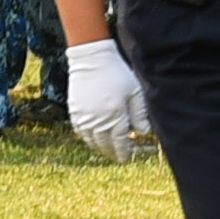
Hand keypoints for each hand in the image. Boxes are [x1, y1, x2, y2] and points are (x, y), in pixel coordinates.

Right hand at [68, 37, 147, 160]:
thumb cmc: (117, 73)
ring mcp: (84, 117)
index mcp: (115, 116)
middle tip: (118, 156)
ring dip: (99, 147)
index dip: (123, 152)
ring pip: (91, 140)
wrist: (92, 59)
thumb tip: (144, 133)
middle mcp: (98, 120)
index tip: (126, 158)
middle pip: (105, 144)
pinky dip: (87, 138)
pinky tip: (92, 138)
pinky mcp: (74, 111)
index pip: (120, 142)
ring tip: (106, 150)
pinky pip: (80, 131)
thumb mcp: (135, 91)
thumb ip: (139, 114)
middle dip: (112, 152)